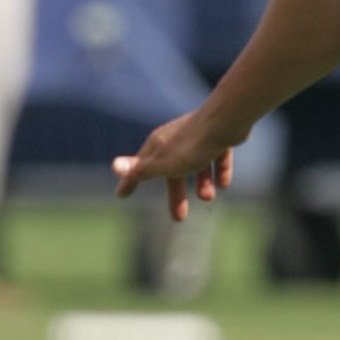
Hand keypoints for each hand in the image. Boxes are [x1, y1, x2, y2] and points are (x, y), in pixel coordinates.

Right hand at [112, 109, 241, 220]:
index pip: (139, 168)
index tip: (121, 194)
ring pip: (196, 164)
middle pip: (172, 171)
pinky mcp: (218, 135)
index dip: (130, 181)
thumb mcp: (163, 163)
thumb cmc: (191, 146)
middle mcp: (175, 139)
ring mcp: (197, 136)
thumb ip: (141, 169)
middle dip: (176, 194)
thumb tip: (114, 167)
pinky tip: (223, 184)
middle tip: (178, 218)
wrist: (225, 121)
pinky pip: (216, 155)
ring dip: (201, 183)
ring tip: (208, 198)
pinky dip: (219, 170)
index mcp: (157, 145)